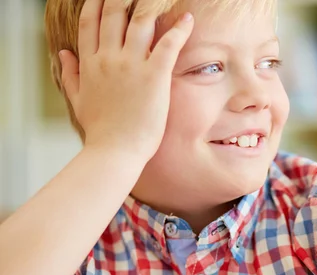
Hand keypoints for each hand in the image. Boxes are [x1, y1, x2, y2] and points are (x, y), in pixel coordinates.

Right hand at [58, 0, 193, 162]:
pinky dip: (179, 29)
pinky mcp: (154, 76)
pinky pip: (168, 44)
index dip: (96, 4)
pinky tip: (188, 19)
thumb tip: (63, 53)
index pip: (90, 23)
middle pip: (114, 14)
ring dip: (150, 5)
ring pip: (140, 21)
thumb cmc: (100, 131)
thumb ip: (71, 75)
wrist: (115, 151)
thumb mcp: (78, 101)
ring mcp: (131, 65)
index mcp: (90, 64)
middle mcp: (109, 59)